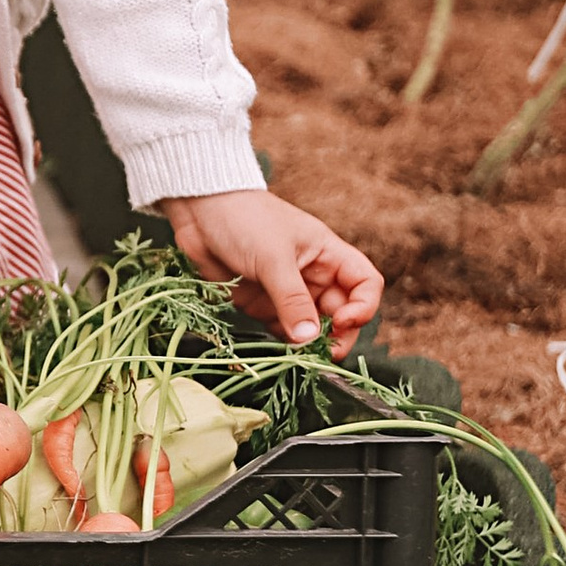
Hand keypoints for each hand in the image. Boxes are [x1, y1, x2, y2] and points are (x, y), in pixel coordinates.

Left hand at [163, 188, 383, 357]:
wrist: (200, 210)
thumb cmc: (244, 219)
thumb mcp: (273, 257)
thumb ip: (292, 299)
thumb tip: (309, 339)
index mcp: (328, 255)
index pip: (365, 284)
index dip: (363, 306)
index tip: (343, 321)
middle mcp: (314, 276)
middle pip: (342, 313)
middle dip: (338, 335)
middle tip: (322, 353)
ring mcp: (288, 293)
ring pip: (313, 328)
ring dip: (310, 345)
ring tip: (299, 355)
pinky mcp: (263, 305)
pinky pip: (283, 331)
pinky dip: (285, 343)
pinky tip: (279, 348)